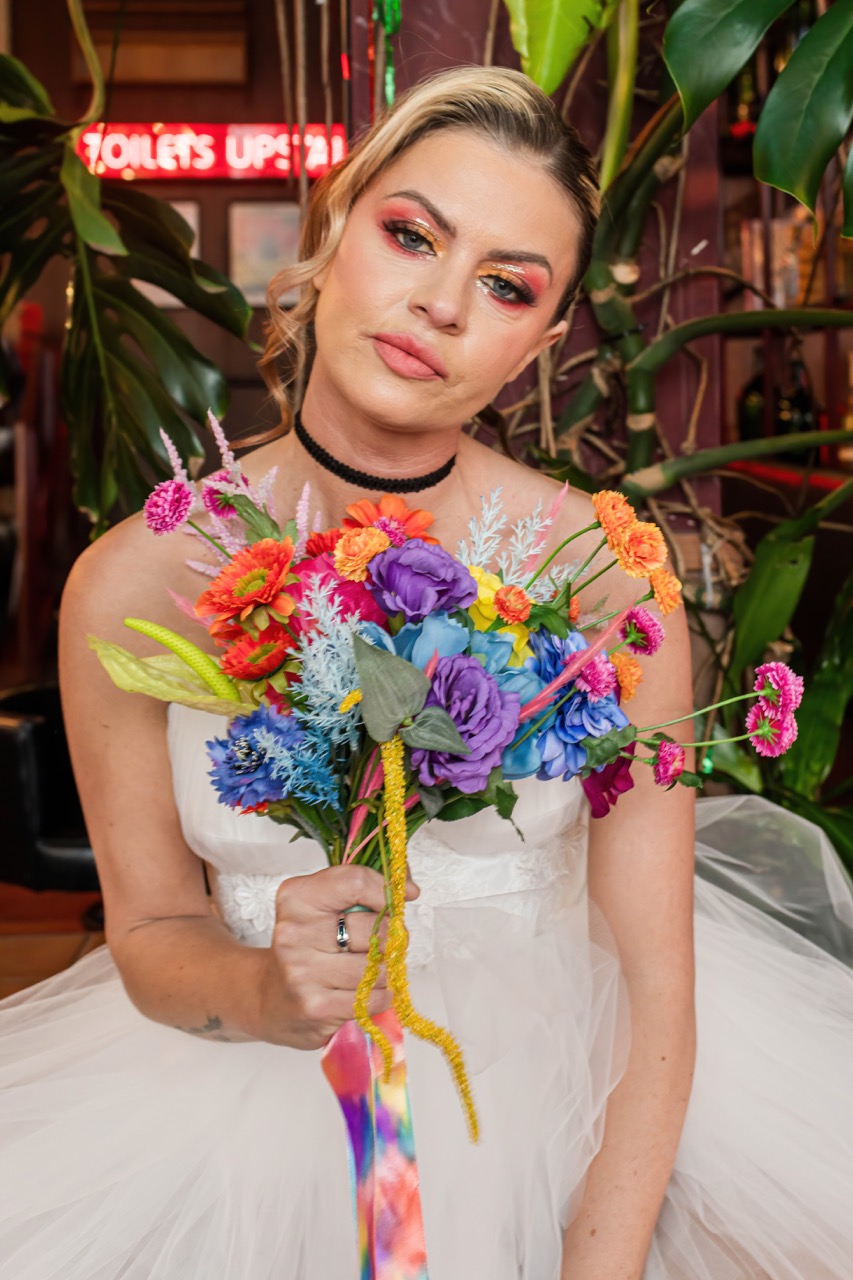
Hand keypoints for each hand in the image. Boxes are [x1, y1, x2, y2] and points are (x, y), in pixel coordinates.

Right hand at [259, 864, 418, 1048]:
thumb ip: (366, 887)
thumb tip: (408, 889)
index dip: (385, 892)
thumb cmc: (310, 946)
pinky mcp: (316, 1006)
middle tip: (379, 942)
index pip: (356, 882)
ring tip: (366, 969)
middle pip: (376, 928)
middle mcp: (294, 932)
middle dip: (390, 937)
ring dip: (384, 970)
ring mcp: (303, 971)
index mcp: (296, 898)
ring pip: (378, 966)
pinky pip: (373, 998)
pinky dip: (379, 995)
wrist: (272, 997)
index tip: (396, 901)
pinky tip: (362, 991)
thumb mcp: (325, 905)